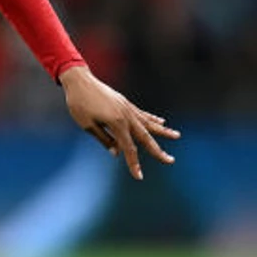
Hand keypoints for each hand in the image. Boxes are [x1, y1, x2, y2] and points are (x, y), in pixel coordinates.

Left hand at [58, 65, 178, 179]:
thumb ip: (104, 139)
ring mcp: (127, 108)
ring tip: (177, 136)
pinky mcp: (125, 103)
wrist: (79, 80)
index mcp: (116, 123)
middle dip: (158, 151)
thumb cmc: (79, 104)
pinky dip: (153, 119)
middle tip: (171, 161)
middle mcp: (126, 116)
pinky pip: (142, 114)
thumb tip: (117, 153)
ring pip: (149, 123)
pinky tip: (162, 122)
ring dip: (163, 131)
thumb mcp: (87, 125)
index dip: (134, 164)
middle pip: (145, 137)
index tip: (139, 176)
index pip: (128, 148)